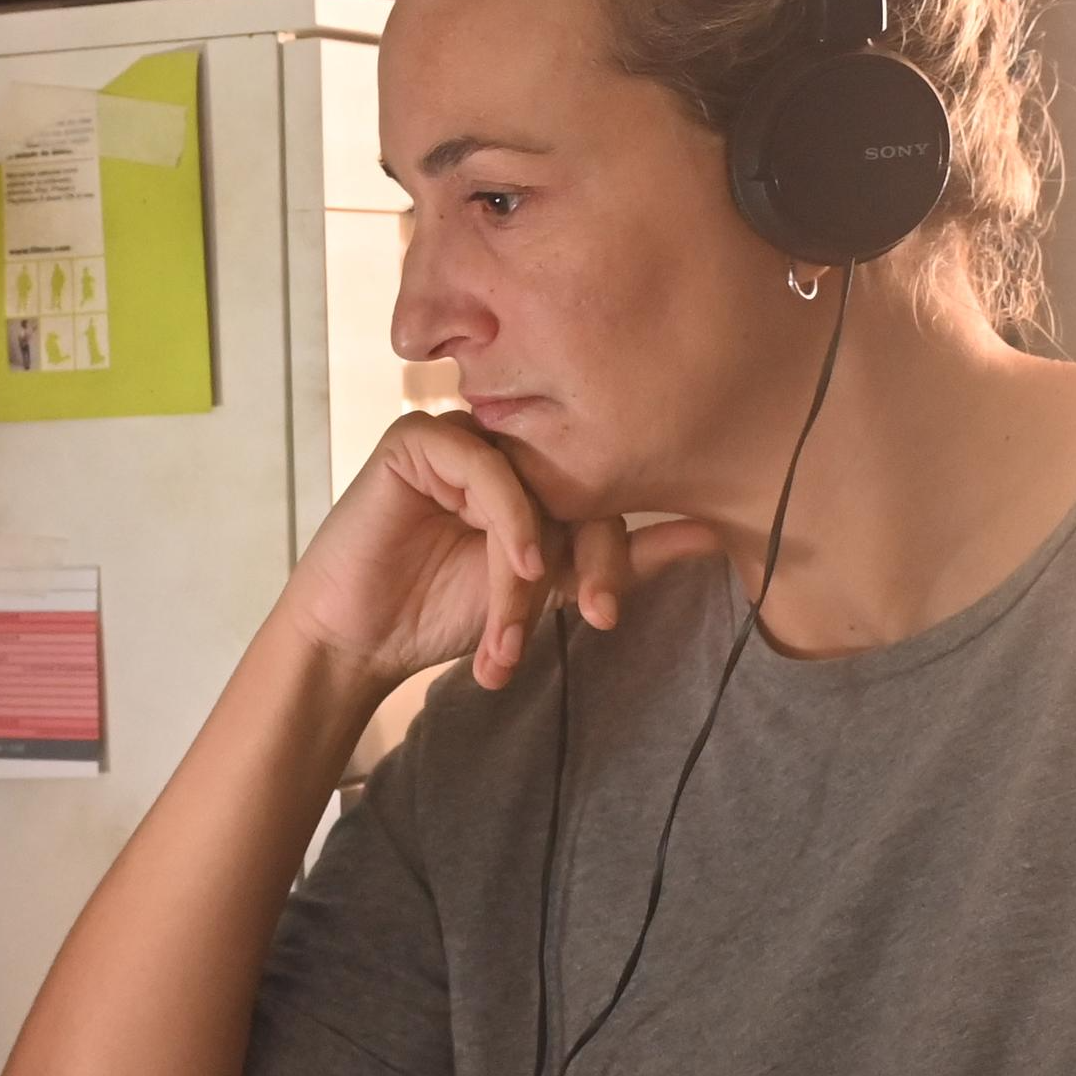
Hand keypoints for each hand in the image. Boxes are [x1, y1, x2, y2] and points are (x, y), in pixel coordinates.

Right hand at [282, 411, 719, 696]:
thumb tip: (712, 532)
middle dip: (590, 560)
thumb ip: (621, 559)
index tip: (608, 616)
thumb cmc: (444, 612)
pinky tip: (512, 566)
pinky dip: (507, 520)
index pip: (601, 492)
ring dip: (531, 568)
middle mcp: (503, 444)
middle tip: (594, 619)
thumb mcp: (548, 590)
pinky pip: (483, 466)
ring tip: (511, 632)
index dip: (614, 555)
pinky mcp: (417, 440)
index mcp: (537, 472)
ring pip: (532, 483)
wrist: (364, 638)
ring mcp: (461, 436)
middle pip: (577, 481)